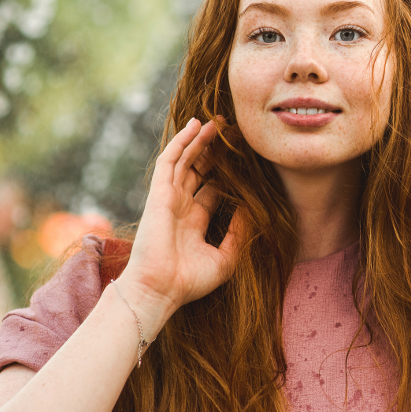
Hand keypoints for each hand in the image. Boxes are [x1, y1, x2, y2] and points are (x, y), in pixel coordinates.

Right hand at [117, 118, 242, 334]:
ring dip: (198, 140)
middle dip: (211, 151)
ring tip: (215, 122)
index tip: (242, 159)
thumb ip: (239, 233)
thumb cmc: (190, 282)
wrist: (160, 289)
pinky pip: (170, 160)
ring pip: (184, 160)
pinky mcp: (159, 193)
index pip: (210, 189)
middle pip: (197, 170)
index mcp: (194, 222)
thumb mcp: (225, 258)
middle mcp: (180, 207)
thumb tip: (251, 208)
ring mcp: (168, 198)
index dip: (224, 174)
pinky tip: (195, 126)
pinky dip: (182, 141)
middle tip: (229, 132)